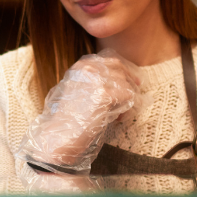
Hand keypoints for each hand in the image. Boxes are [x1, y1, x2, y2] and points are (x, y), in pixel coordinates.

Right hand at [16, 50, 140, 171]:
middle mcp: (89, 68)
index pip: (112, 61)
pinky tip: (118, 119)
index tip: (133, 81)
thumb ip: (93, 82)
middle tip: (135, 95)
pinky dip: (127, 109)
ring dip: (128, 101)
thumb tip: (121, 80)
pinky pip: (129, 97)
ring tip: (119, 115)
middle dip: (130, 83)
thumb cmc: (69, 118)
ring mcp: (97, 80)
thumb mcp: (77, 90)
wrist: (60, 135)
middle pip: (121, 70)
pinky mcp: (104, 94)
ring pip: (126, 84)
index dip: (125, 72)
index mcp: (82, 66)